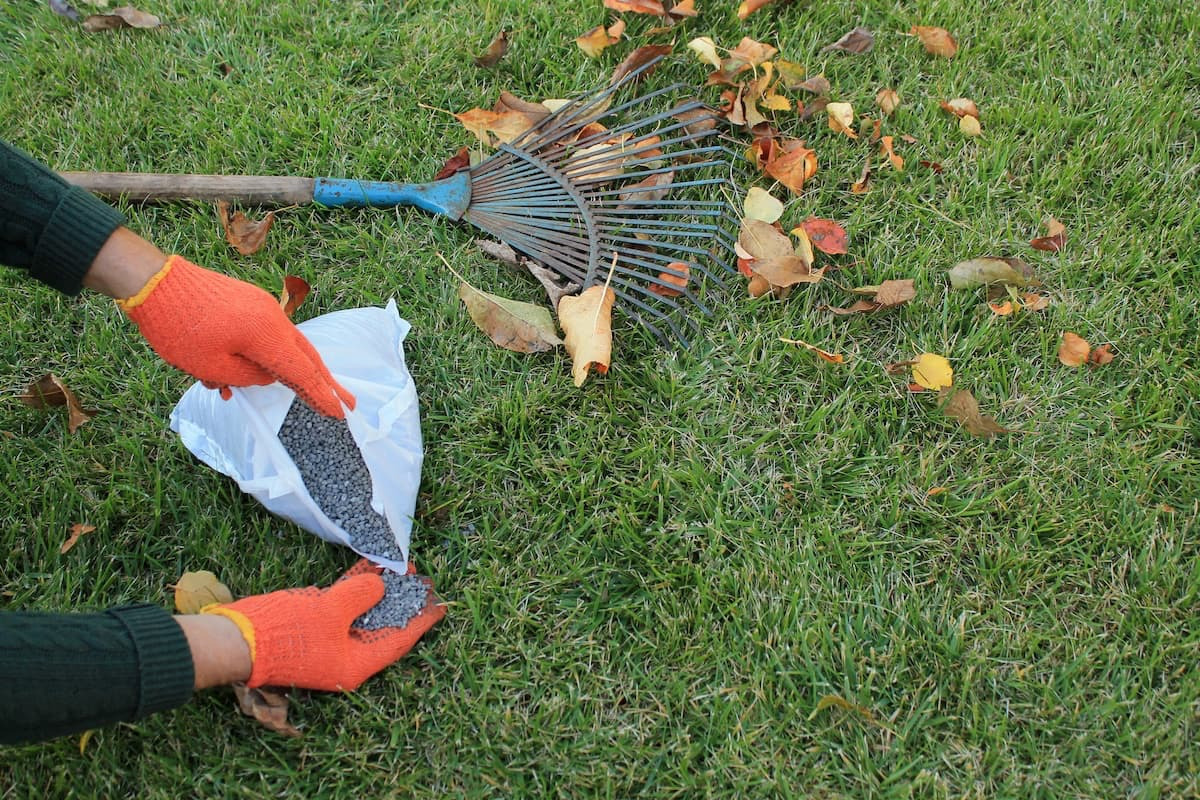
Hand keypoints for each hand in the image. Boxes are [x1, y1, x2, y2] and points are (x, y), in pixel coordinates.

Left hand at [117, 253, 354, 417]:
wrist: (153, 281)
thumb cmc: (178, 327)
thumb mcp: (211, 366)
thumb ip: (247, 377)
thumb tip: (265, 375)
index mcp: (267, 335)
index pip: (302, 372)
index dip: (322, 395)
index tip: (340, 412)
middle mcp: (272, 318)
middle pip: (306, 356)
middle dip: (325, 382)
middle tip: (347, 402)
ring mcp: (260, 307)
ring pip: (282, 346)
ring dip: (278, 372)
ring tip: (274, 392)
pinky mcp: (246, 303)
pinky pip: (263, 334)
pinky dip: (258, 356)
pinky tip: (231, 373)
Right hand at [201, 560, 443, 690]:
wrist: (234, 640)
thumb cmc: (285, 632)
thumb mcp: (330, 611)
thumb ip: (361, 596)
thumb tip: (380, 585)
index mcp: (356, 664)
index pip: (398, 640)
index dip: (421, 620)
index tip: (440, 604)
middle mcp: (346, 657)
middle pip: (384, 626)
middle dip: (402, 600)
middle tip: (421, 579)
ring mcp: (329, 642)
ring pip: (364, 614)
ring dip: (380, 590)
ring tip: (399, 567)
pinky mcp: (313, 626)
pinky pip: (343, 607)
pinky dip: (355, 589)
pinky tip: (368, 567)